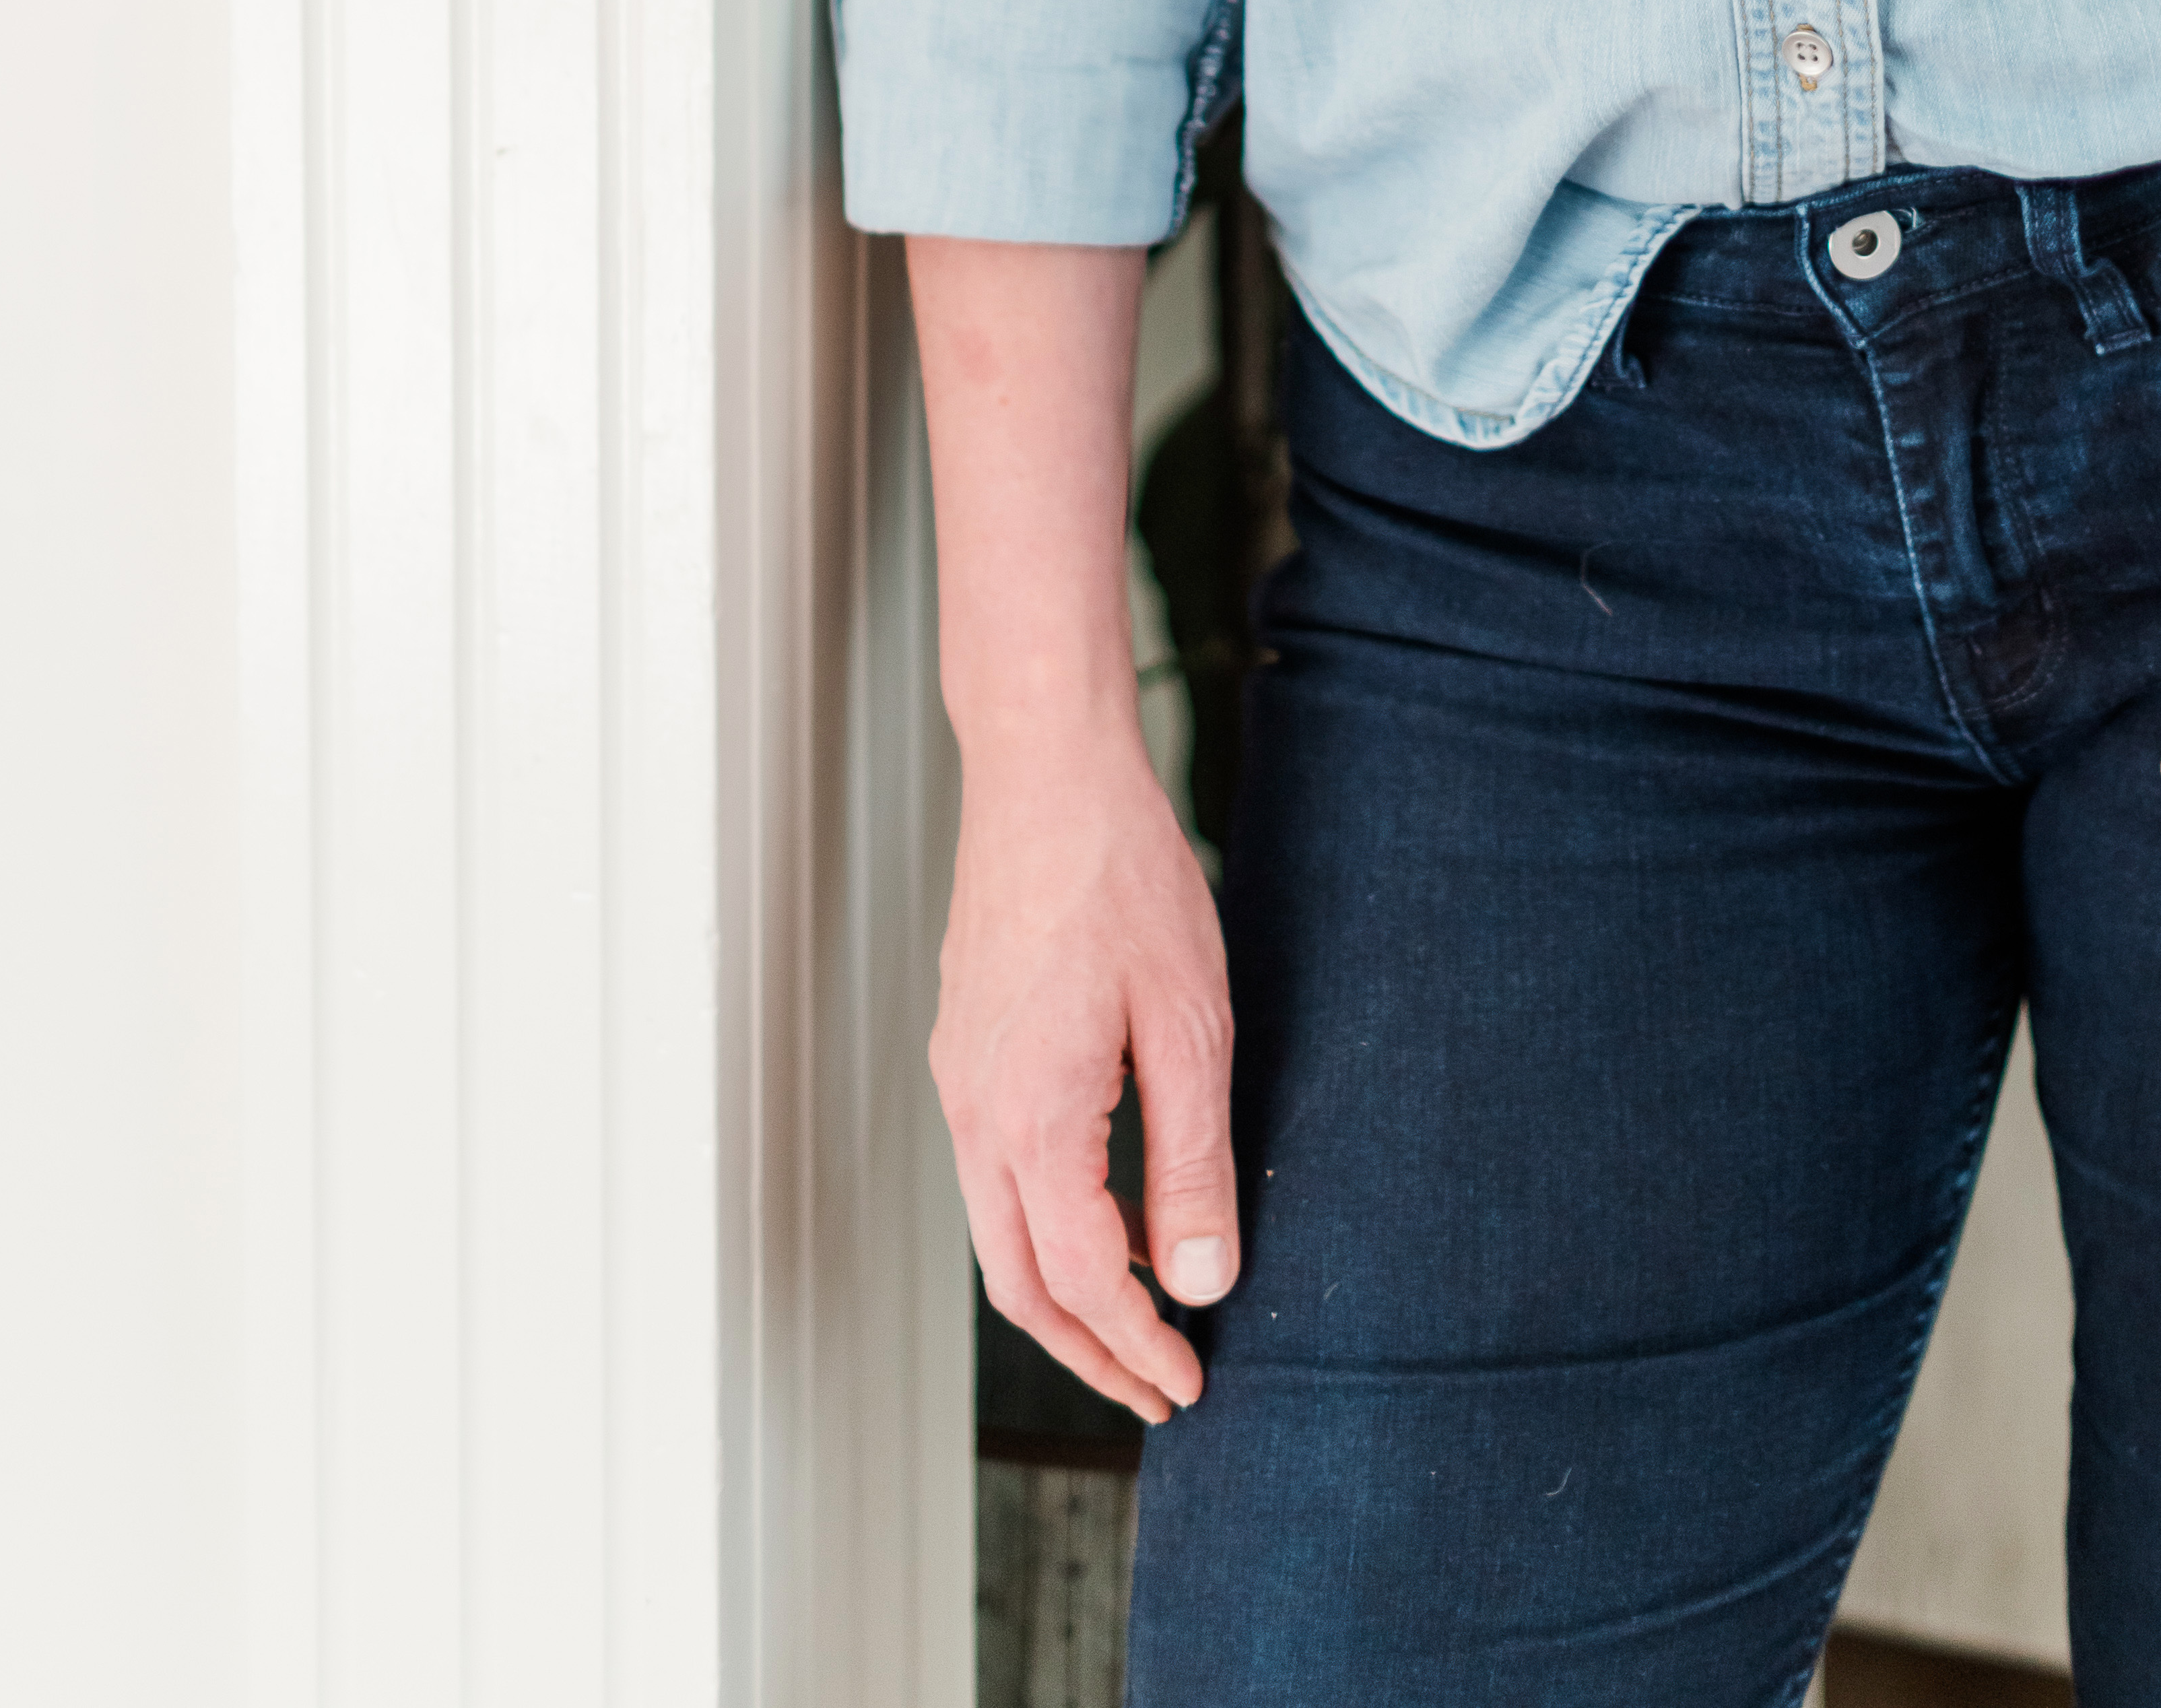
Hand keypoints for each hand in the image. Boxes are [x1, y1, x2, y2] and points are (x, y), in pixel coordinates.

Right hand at [933, 720, 1238, 1416]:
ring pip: (998, 1232)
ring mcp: (960, 1079)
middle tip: (1157, 1388)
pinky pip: (995, 1173)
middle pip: (1018, 1283)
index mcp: (1030, 1117)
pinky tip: (1107, 1213)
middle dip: (1088, 1352)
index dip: (1136, 1345)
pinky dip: (1047, 1224)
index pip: (1081, 1281)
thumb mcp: (1188, 1024)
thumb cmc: (1121, 879)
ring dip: (1065, 1293)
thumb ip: (1191, 1160)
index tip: (1189, 1383)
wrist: (1046, 773)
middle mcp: (975, 1112)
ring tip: (1140, 1317)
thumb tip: (1199, 1275)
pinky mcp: (966, 1048)